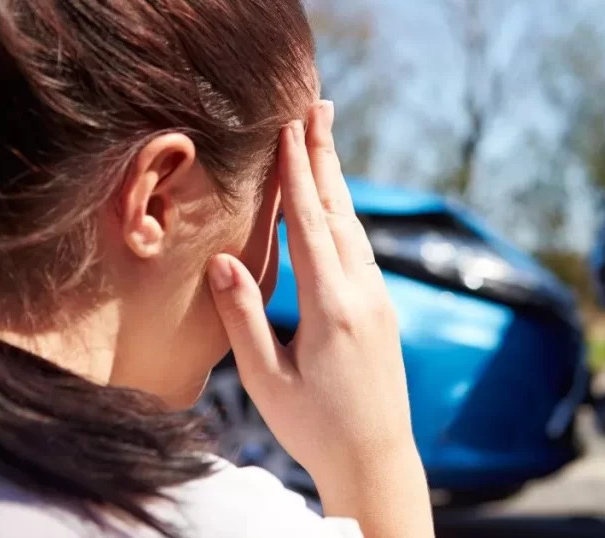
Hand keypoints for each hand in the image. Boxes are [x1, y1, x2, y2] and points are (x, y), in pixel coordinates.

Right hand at [206, 101, 432, 534]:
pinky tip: (337, 206)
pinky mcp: (382, 311)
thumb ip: (244, 316)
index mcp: (332, 308)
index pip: (311, 225)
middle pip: (341, 213)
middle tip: (319, 107)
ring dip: (337, 182)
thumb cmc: (314, 427)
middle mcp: (364, 295)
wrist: (376, 458)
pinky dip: (345, 217)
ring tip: (325, 141)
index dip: (298, 174)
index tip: (289, 128)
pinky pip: (362, 251)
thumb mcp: (266, 378)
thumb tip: (222, 259)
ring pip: (356, 229)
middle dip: (326, 157)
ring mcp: (379, 301)